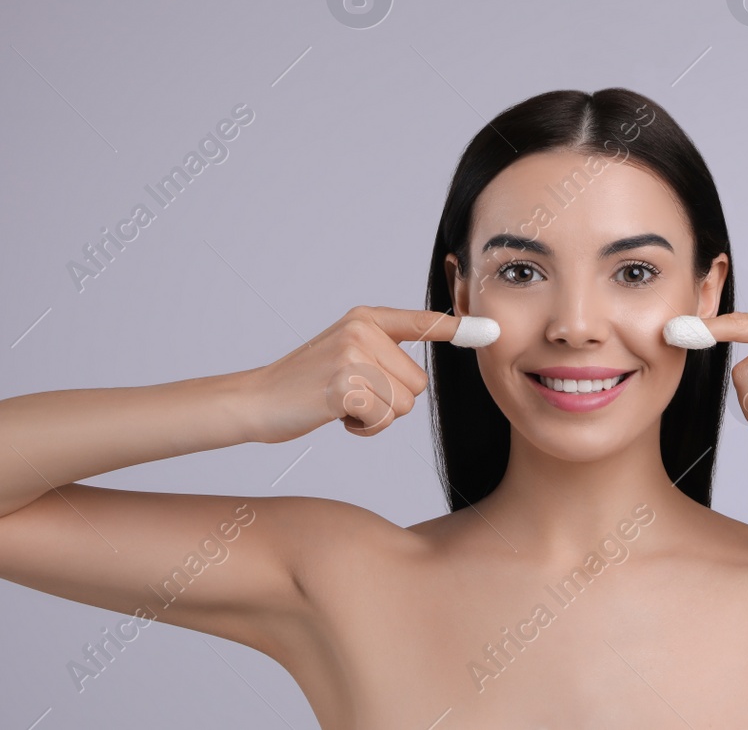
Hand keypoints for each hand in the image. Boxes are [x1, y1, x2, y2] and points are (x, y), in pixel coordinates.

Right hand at [253, 306, 480, 440]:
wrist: (257, 401)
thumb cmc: (305, 385)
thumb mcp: (345, 353)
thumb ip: (381, 351)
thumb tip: (422, 366)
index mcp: (366, 318)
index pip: (420, 321)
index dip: (458, 328)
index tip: (491, 330)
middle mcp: (362, 329)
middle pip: (418, 382)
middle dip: (392, 401)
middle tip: (352, 397)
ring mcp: (353, 354)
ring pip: (404, 403)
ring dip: (378, 417)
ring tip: (343, 405)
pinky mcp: (345, 384)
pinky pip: (384, 418)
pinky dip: (365, 428)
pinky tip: (336, 416)